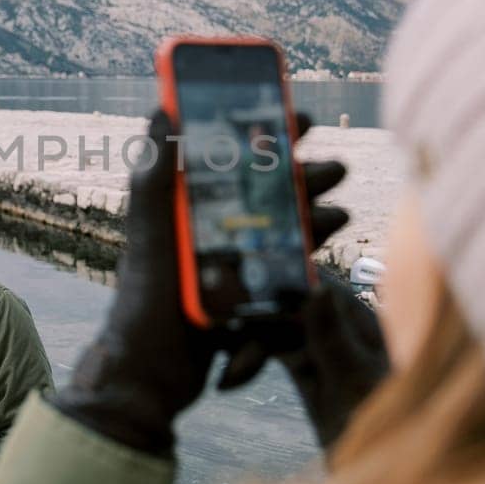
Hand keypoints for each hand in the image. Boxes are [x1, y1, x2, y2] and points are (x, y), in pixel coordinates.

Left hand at [52, 110, 376, 454]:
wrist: (150, 373)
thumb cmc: (144, 298)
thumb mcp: (150, 230)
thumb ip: (156, 175)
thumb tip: (161, 109)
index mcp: (190, 208)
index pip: (233, 159)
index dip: (267, 135)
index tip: (299, 117)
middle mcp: (213, 231)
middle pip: (267, 193)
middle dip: (306, 177)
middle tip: (338, 167)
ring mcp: (231, 265)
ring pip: (283, 231)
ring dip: (316, 218)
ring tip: (340, 212)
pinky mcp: (248, 300)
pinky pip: (285, 274)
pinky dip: (308, 263)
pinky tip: (329, 257)